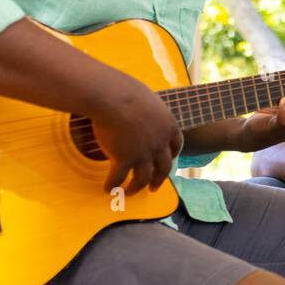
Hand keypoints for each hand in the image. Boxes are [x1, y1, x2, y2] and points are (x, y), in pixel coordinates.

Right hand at [90, 74, 182, 196]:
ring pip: (144, 178)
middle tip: (154, 187)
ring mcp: (144, 154)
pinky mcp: (125, 159)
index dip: (173, 155)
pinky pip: (119, 178)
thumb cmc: (126, 91)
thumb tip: (138, 106)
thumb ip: (148, 110)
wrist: (112, 97)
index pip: (176, 145)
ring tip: (130, 193)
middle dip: (159, 179)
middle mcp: (160, 144)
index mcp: (169, 126)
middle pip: (164, 167)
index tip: (170, 161)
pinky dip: (113, 185)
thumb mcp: (147, 99)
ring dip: (136, 187)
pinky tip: (108, 189)